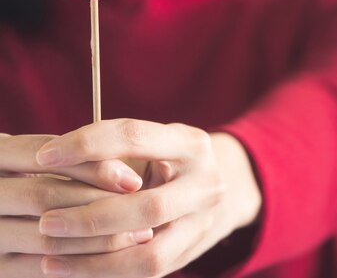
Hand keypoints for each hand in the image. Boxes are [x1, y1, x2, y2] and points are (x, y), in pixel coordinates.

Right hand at [0, 133, 151, 276]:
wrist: (12, 221)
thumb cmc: (50, 185)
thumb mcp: (56, 166)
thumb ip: (81, 162)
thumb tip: (131, 179)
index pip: (42, 153)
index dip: (90, 165)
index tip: (134, 180)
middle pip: (43, 194)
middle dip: (99, 202)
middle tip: (147, 211)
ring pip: (48, 235)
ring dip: (100, 237)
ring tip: (142, 235)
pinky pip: (44, 267)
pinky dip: (85, 263)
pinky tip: (118, 257)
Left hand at [34, 119, 261, 277]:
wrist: (226, 188)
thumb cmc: (172, 160)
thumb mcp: (156, 143)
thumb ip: (118, 152)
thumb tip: (54, 162)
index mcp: (191, 144)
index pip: (136, 137)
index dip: (88, 144)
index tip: (45, 156)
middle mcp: (205, 183)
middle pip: (148, 206)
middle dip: (91, 217)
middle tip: (46, 221)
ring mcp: (203, 222)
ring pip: (150, 252)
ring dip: (94, 258)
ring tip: (49, 258)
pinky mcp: (193, 251)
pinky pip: (148, 271)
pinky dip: (106, 272)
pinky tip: (71, 268)